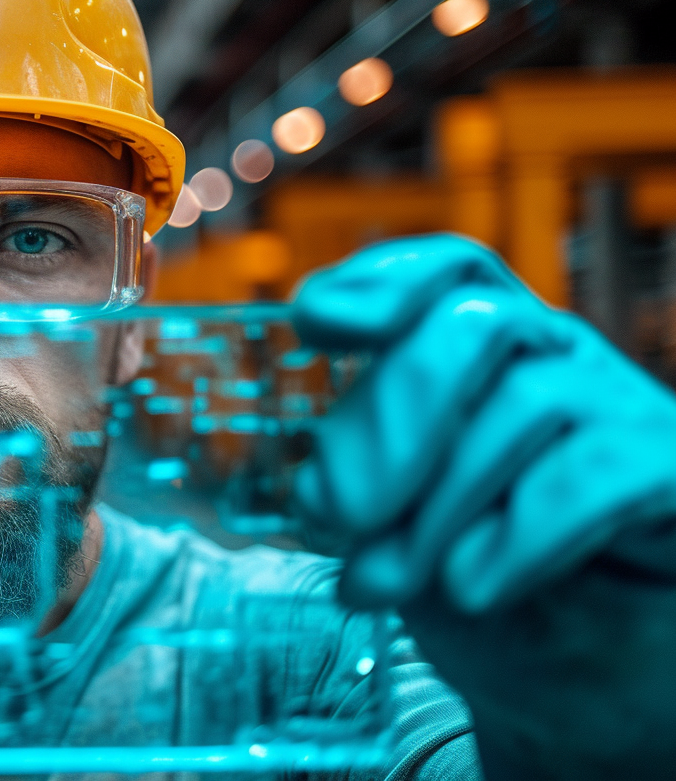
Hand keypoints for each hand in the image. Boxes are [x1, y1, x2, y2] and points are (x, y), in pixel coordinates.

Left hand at [290, 235, 675, 778]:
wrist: (596, 683)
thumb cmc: (492, 588)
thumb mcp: (400, 534)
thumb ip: (362, 497)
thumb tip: (323, 491)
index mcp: (484, 357)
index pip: (451, 270)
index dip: (384, 278)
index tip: (314, 321)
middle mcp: (557, 362)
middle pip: (472, 322)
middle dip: (390, 419)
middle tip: (341, 514)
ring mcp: (624, 410)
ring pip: (525, 401)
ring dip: (438, 508)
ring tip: (393, 582)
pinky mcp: (674, 467)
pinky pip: (596, 469)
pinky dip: (519, 534)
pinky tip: (473, 586)